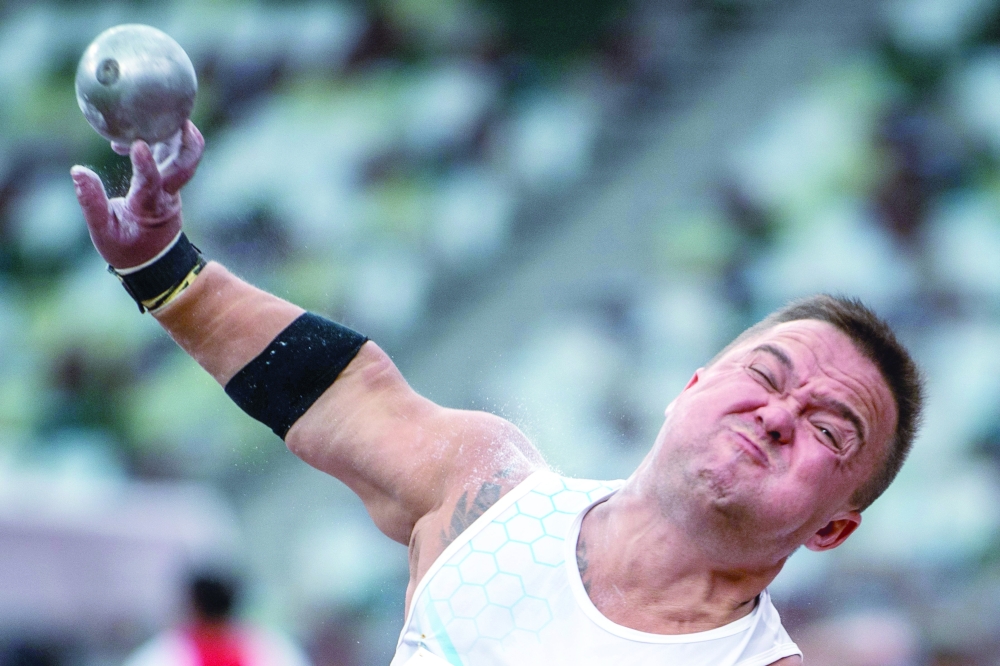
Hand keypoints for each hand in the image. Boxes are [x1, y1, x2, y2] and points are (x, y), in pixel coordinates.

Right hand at [70, 120, 203, 269]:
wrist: (154, 262)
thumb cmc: (127, 249)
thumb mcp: (103, 233)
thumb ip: (91, 203)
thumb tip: (78, 171)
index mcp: (150, 208)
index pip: (153, 183)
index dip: (146, 164)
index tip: (136, 144)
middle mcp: (167, 195)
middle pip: (186, 164)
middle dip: (187, 139)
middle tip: (176, 113)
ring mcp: (171, 188)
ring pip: (182, 156)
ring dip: (173, 133)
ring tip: (145, 116)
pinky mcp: (167, 182)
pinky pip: (169, 156)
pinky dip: (155, 142)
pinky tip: (127, 141)